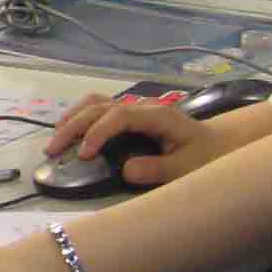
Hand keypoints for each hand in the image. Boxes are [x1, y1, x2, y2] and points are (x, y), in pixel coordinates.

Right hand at [43, 91, 213, 187]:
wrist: (219, 144)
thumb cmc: (205, 157)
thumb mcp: (186, 169)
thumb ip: (157, 169)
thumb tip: (125, 169)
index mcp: (158, 116)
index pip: (119, 116)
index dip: (97, 133)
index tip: (83, 156)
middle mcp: (143, 106)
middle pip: (100, 106)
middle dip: (73, 126)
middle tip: (53, 150)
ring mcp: (135, 108)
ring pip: (95, 102)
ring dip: (72, 118)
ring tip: (54, 138)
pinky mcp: (130, 115)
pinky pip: (99, 108)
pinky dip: (79, 116)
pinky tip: (68, 130)